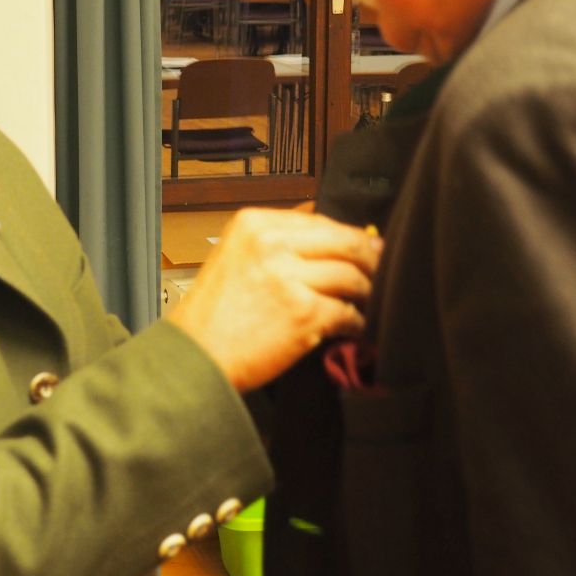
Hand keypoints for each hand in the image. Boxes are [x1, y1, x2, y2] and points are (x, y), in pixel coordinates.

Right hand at [167, 208, 380, 392]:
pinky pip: (348, 312)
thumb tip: (330, 234)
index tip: (366, 245)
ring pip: (352, 276)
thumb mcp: (234, 256)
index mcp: (254, 224)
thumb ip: (275, 240)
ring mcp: (288, 277)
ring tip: (367, 302)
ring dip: (367, 292)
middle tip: (381, 269)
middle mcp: (271, 244)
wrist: (194, 356)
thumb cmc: (213, 314)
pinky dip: (357, 322)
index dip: (349, 234)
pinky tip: (355, 326)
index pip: (321, 220)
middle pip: (345, 241)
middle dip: (370, 257)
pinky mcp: (304, 313)